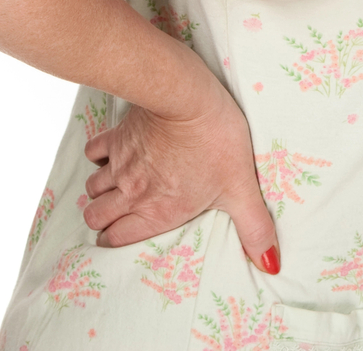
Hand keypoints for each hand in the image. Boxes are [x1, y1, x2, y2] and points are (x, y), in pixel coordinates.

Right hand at [83, 87, 279, 272]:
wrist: (188, 98)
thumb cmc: (215, 141)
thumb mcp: (240, 188)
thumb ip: (253, 228)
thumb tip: (270, 264)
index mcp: (156, 212)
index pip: (115, 240)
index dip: (115, 242)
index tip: (122, 237)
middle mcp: (132, 193)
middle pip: (95, 217)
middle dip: (103, 219)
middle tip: (120, 214)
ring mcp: (120, 164)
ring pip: (91, 187)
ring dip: (102, 190)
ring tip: (120, 187)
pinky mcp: (117, 136)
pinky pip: (93, 152)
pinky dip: (99, 156)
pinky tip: (115, 153)